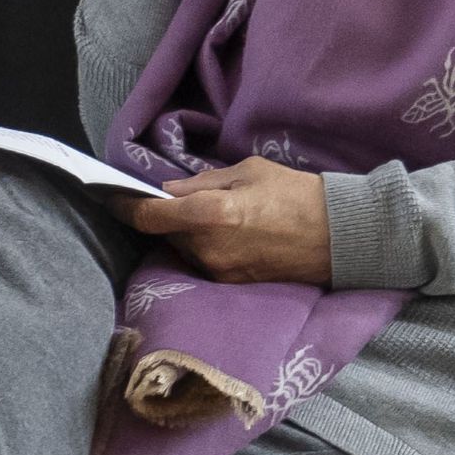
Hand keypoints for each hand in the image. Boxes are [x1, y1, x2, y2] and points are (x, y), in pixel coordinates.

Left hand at [130, 159, 330, 283]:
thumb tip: (169, 191)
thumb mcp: (249, 172)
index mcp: (209, 215)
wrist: (344, 236)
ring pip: (183, 247)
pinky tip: (225, 232)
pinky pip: (203, 260)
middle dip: (163, 215)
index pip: (147, 216)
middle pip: (164, 232)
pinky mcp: (233, 282)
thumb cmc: (299, 194)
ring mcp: (220, 270)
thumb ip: (202, 183)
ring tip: (212, 214)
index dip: (124, 206)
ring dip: (185, 231)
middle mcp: (207, 248)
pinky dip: (204, 245)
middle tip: (175, 198)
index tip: (110, 196)